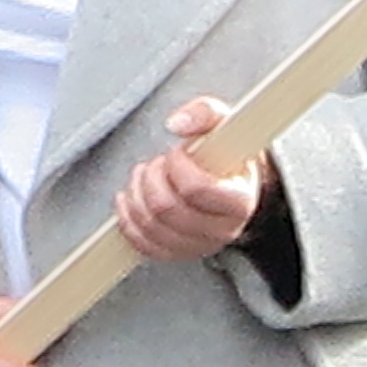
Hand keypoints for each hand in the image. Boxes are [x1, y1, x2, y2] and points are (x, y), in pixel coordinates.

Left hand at [115, 97, 268, 264]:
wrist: (230, 183)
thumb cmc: (225, 154)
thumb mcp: (223, 125)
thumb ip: (205, 113)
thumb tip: (177, 123)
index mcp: (239, 201)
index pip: (196, 189)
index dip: (177, 166)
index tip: (176, 152)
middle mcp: (222, 230)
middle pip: (166, 209)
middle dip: (152, 179)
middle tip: (157, 163)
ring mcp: (197, 246)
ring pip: (150, 226)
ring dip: (136, 194)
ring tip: (145, 176)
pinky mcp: (175, 253)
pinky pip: (141, 244)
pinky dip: (127, 218)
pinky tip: (129, 197)